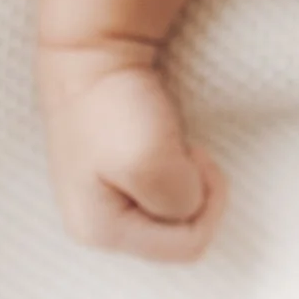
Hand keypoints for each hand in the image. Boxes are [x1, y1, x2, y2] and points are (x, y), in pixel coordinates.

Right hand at [38, 38, 229, 260]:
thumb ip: (180, 199)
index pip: (188, 246)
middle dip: (194, 190)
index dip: (208, 202)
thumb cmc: (114, 105)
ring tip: (168, 139)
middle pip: (180, 232)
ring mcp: (105, 202)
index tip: (196, 155)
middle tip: (184, 148)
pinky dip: (173, 164)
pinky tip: (159, 139)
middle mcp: (99, 226)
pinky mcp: (115, 178)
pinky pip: (162, 189)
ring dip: (184, 174)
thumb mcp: (152, 161)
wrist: (90, 52)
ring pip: (173, 209)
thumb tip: (189, 207)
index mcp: (101, 231)